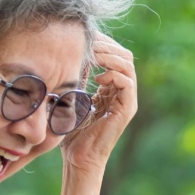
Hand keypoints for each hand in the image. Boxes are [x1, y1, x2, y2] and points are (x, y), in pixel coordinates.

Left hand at [59, 32, 136, 175]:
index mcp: (111, 88)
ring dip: (109, 56)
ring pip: (128, 65)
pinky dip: (113, 74)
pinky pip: (127, 82)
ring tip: (93, 55)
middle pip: (124, 55)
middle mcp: (123, 92)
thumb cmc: (70, 132)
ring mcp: (127, 100)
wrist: (78, 158)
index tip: (83, 37)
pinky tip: (97, 78)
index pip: (114, 54)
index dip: (101, 42)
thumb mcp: (69, 96)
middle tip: (88, 42)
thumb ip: (75, 77)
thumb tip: (67, 53)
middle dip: (106, 45)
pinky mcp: (127, 109)